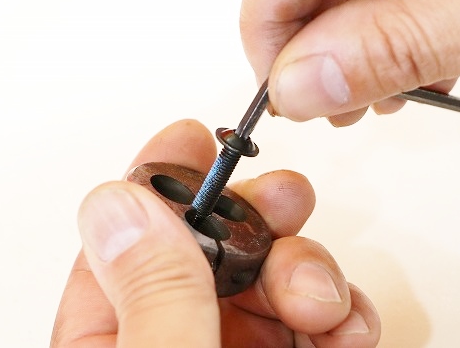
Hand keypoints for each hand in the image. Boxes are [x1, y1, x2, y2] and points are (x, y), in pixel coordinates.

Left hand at [51, 119, 379, 346]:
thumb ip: (151, 298)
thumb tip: (120, 204)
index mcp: (111, 345)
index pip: (125, 242)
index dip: (159, 181)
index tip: (191, 133)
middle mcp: (175, 342)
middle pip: (213, 250)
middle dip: (255, 219)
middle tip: (287, 201)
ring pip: (274, 279)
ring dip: (310, 271)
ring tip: (320, 300)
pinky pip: (320, 322)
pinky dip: (344, 315)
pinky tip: (347, 326)